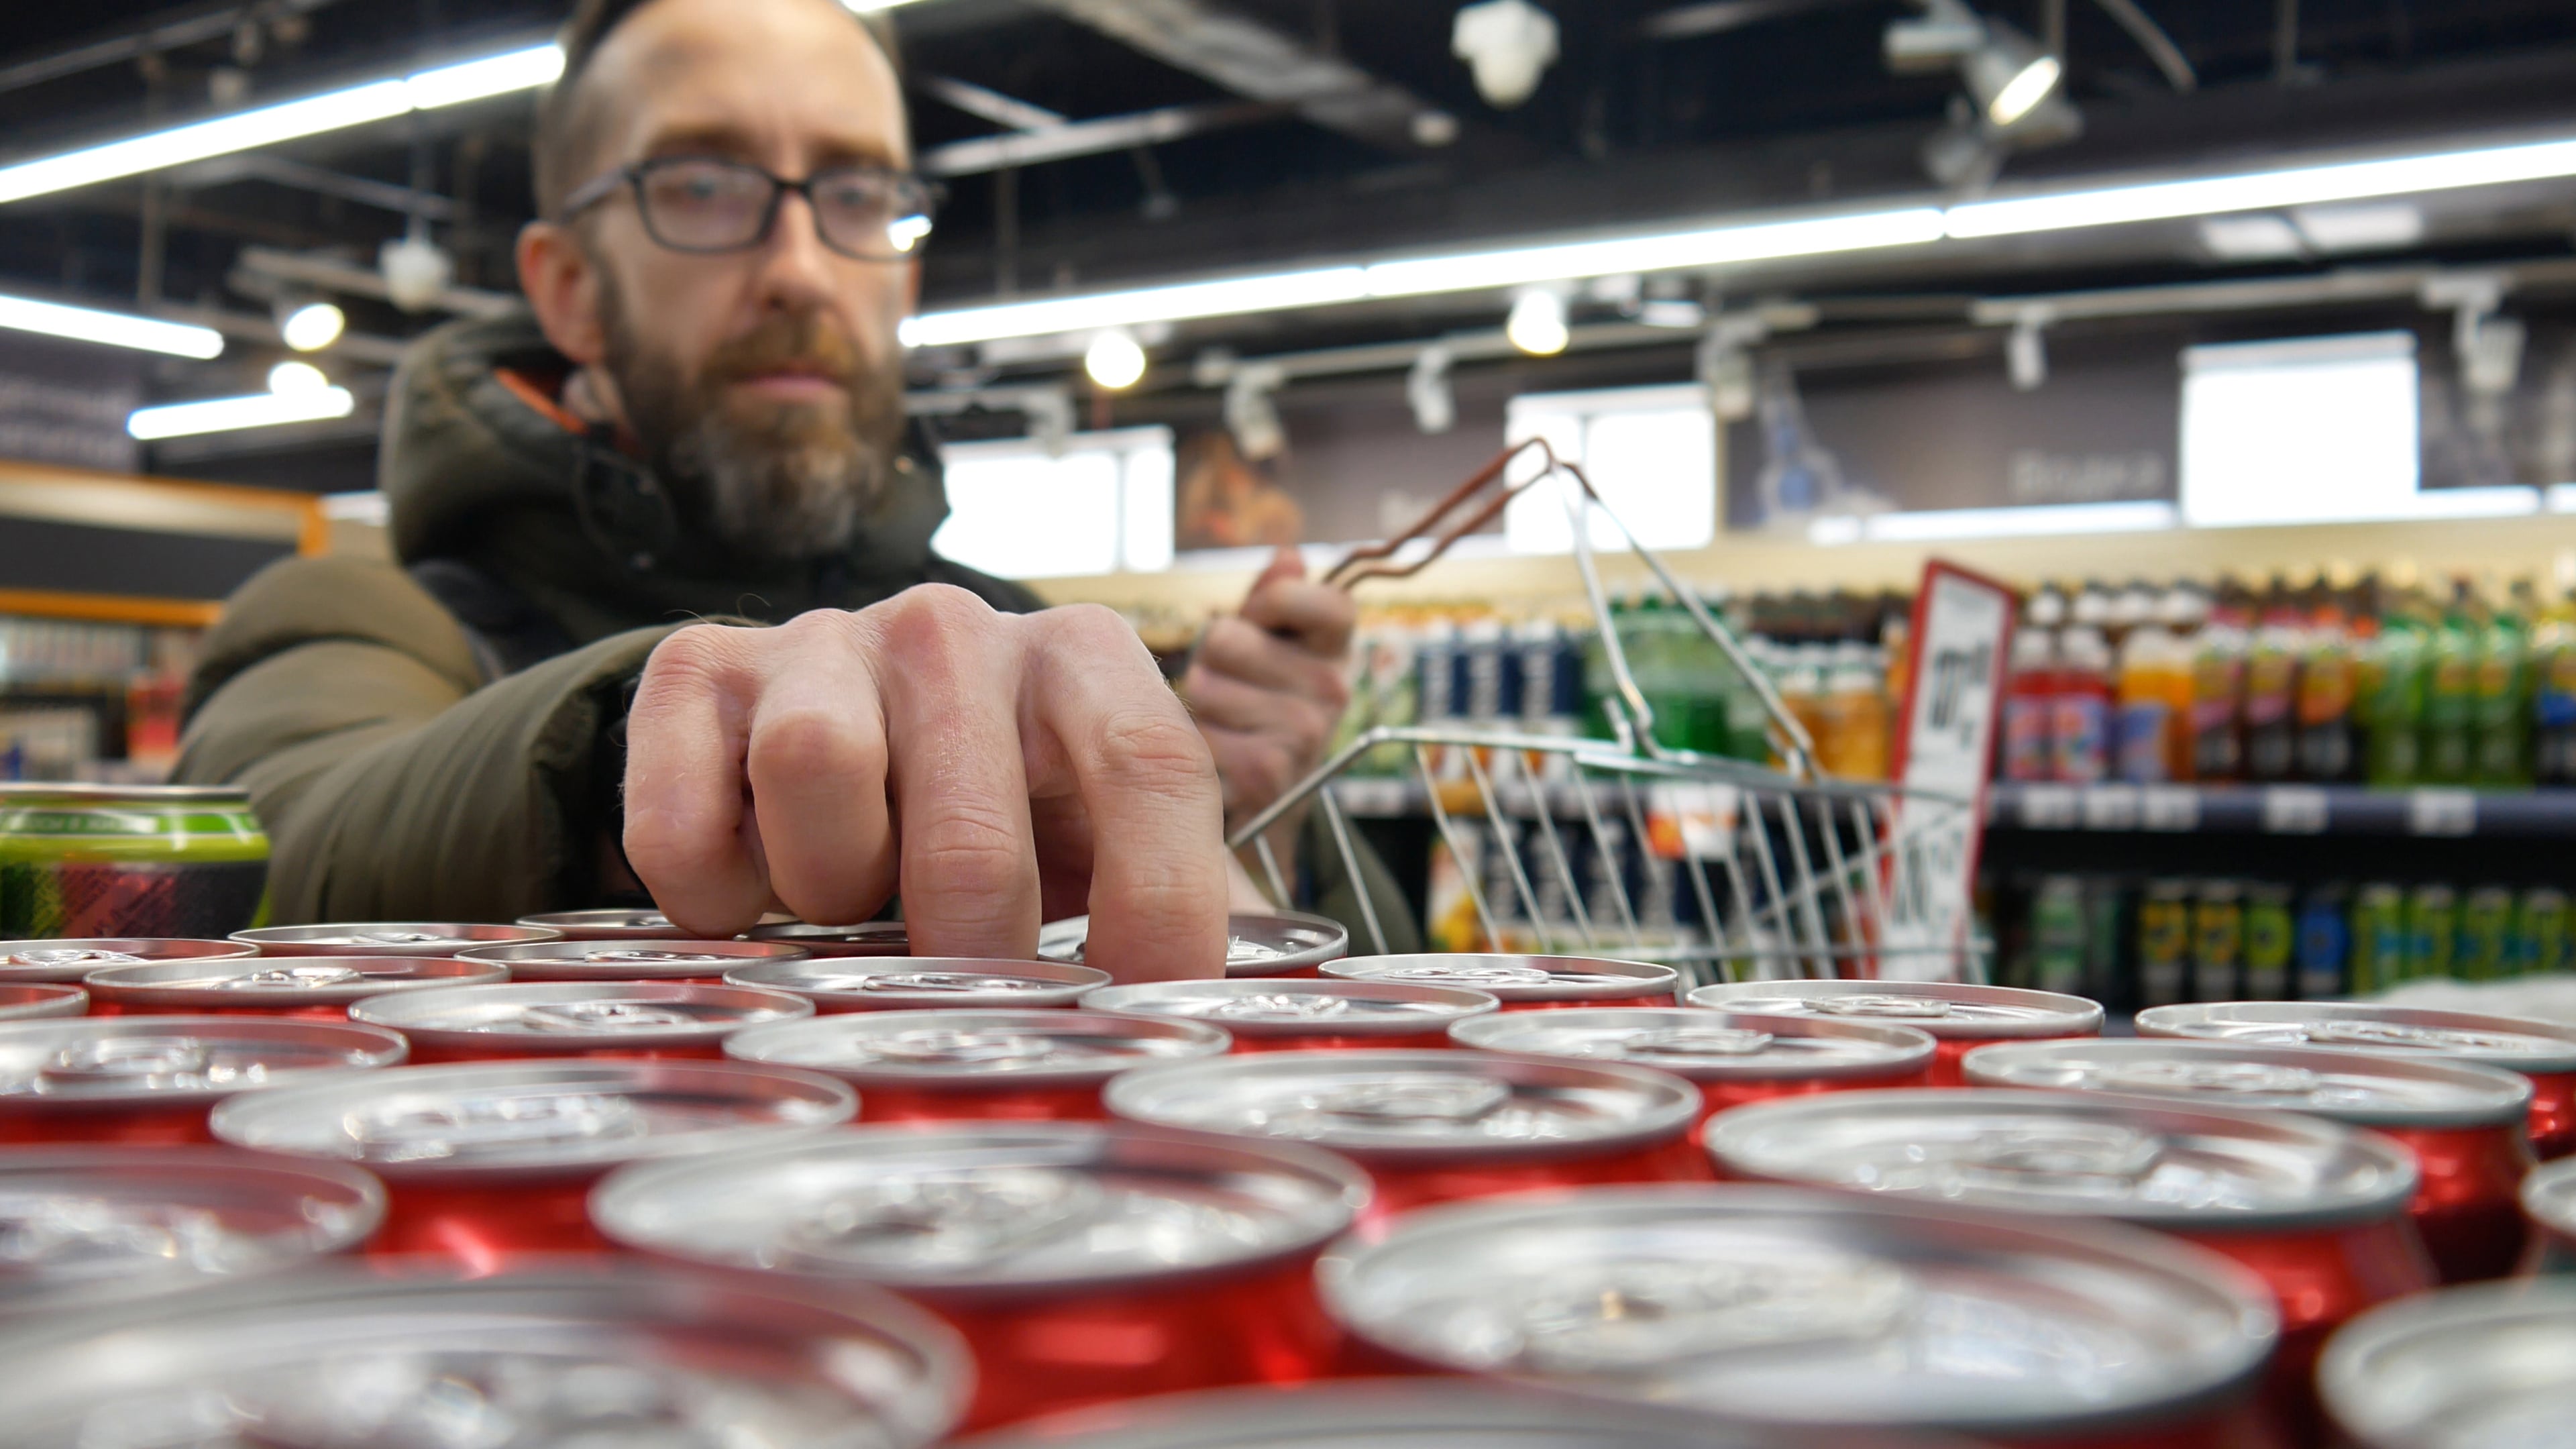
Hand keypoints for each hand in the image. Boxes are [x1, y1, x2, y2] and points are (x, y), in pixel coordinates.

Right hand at [621, 586, 1227, 981]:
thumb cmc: (1000, 810)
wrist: (828, 726)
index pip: (1152, 767)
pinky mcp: (699, 669)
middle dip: (968, 950)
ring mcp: (823, 637)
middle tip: (963, 994)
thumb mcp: (1100, 835)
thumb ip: (1172, 907)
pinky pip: (682, 821)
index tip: (1143, 1012)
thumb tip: (1215, 1023)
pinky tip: (753, 901)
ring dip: (831, 890)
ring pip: (817, 772)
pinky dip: (714, 898)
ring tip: (852, 907)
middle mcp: (957, 627)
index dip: (1159, 906)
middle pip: (969, 827)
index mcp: (1085, 657)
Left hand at [1183, 546, 1354, 835]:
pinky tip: (1217, 759)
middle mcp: (1333, 689)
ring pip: (1204, 687)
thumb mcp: (1270, 644)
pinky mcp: (1267, 774)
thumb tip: (1289, 555)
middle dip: (1212, 658)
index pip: (1328, 601)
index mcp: (1336, 648)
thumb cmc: (1259, 703)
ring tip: (1222, 722)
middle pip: (1228, 638)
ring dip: (1197, 704)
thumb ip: (1274, 597)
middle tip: (1229, 684)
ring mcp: (1304, 733)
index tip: (1260, 617)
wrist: (1269, 801)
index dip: (1276, 601)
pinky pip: (1195, 735)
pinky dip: (1192, 744)